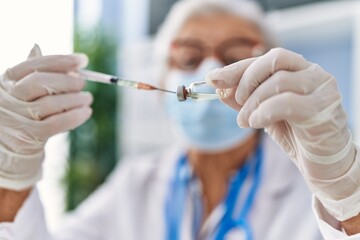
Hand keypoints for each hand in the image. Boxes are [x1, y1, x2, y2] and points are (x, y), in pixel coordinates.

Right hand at [0, 45, 92, 190]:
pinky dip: (74, 116)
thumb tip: (36, 46)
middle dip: (67, 80)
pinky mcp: (29, 136)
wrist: (9, 147)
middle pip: (40, 82)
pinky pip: (56, 123)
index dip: (62, 61)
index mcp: (7, 80)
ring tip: (88, 98)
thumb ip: (31, 72)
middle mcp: (8, 97)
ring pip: (50, 103)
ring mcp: (17, 117)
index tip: (83, 60)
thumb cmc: (21, 112)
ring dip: (75, 99)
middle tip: (83, 83)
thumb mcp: (20, 90)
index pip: (35, 65)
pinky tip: (86, 112)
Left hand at [206, 48, 359, 220]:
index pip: (266, 59)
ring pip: (279, 81)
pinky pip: (286, 103)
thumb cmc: (297, 136)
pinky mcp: (323, 109)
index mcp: (299, 70)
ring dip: (252, 102)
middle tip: (236, 101)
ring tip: (244, 122)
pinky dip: (263, 111)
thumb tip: (220, 88)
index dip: (237, 67)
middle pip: (274, 59)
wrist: (326, 165)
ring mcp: (322, 89)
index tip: (212, 78)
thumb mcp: (264, 115)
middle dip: (246, 79)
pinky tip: (255, 123)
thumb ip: (245, 101)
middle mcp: (313, 73)